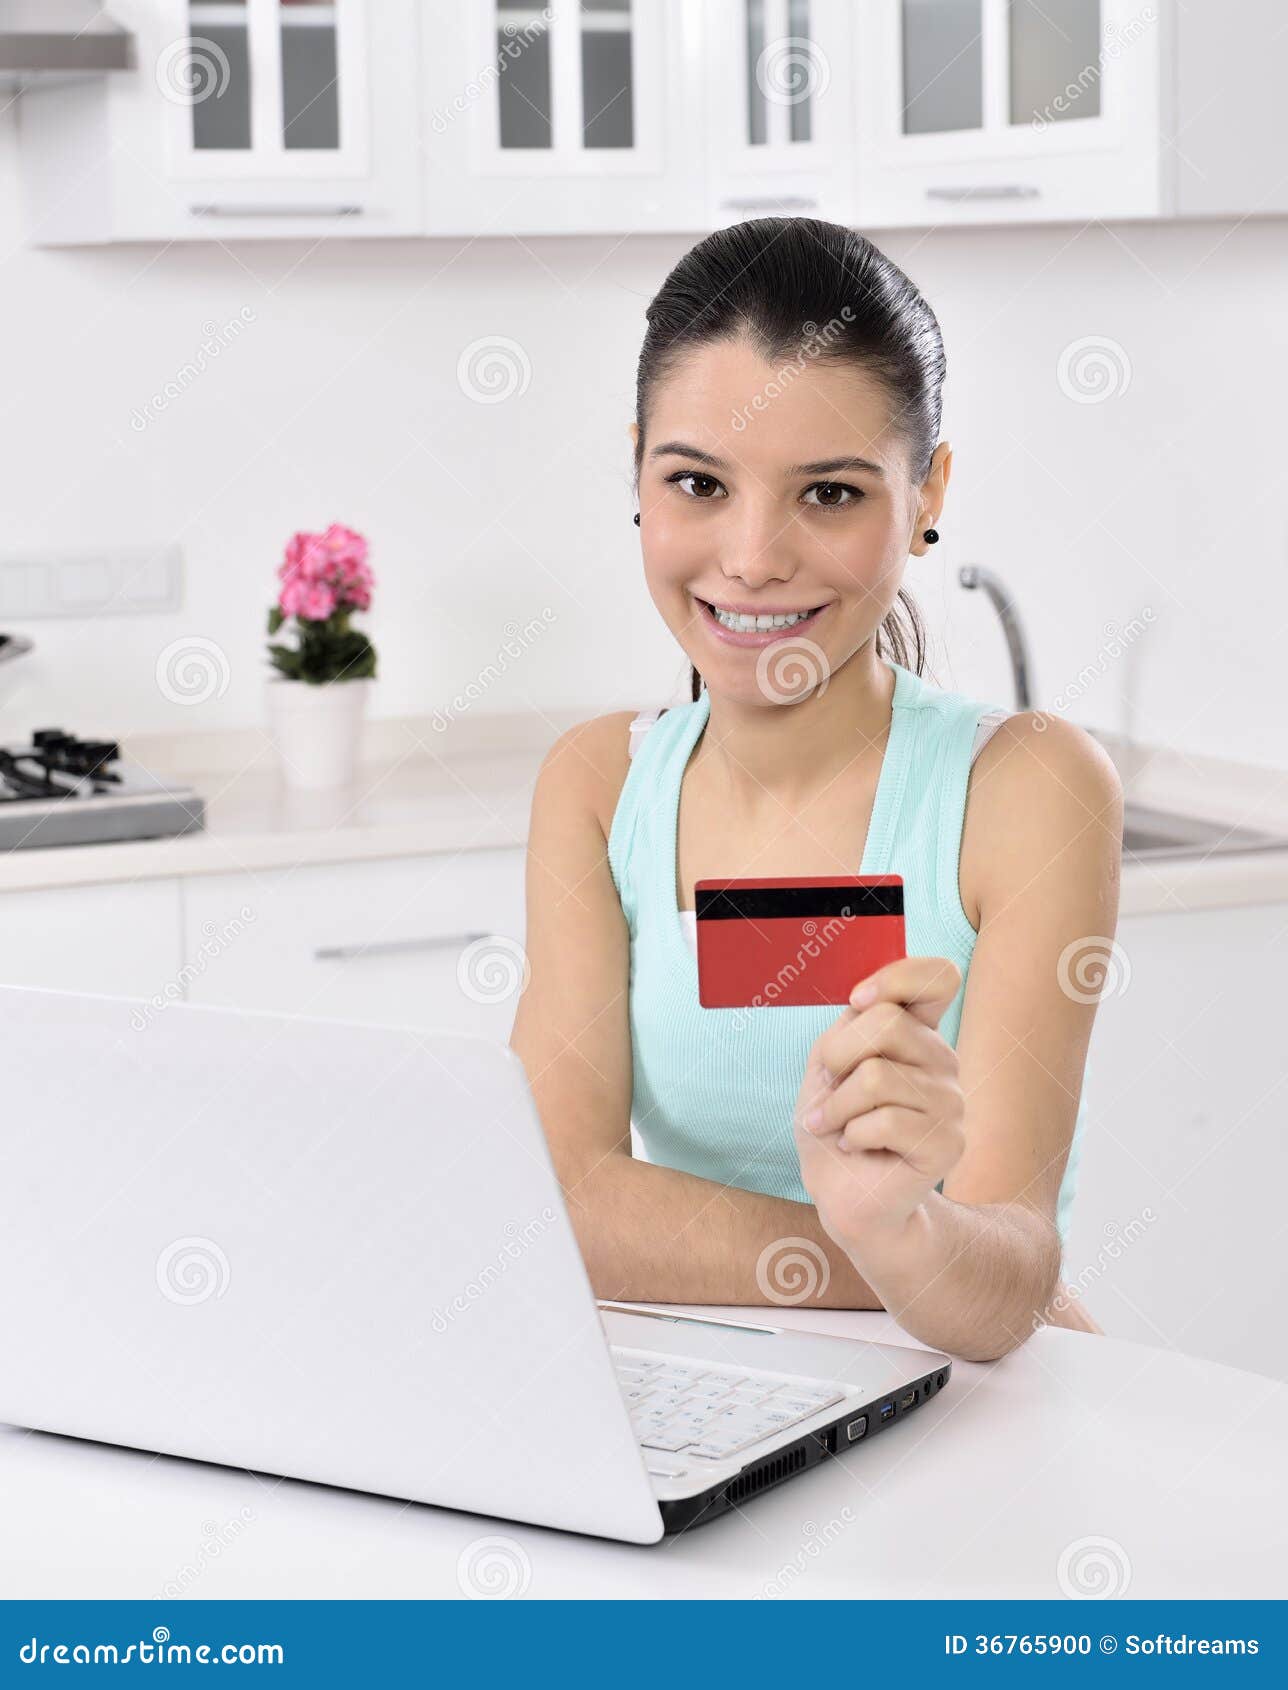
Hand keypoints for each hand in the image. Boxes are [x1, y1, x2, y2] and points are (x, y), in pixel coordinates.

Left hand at [793, 956, 965, 1256]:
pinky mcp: (948, 1142)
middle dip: (837, 1057)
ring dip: (837, 1106)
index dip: (896, 976)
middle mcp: (943, 1060)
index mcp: (918, 1032)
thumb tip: (867, 1006)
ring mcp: (952, 1101)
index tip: (856, 1001)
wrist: (842, 1193)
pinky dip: (851, 1135)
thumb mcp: (827, 1064)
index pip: (939, 976)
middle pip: (886, 1022)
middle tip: (830, 1090)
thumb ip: (850, 1026)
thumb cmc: (832, 1125)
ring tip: (838, 1126)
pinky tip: (856, 1148)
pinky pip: (884, 1121)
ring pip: (876, 1077)